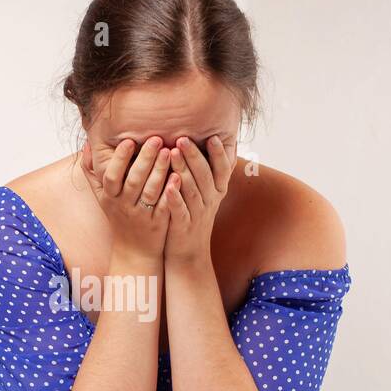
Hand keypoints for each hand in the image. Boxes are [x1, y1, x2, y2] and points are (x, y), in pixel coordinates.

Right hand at [85, 136, 171, 261]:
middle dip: (145, 159)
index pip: (112, 176)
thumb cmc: (118, 218)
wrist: (133, 252)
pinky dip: (171, 192)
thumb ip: (92, 172)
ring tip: (170, 151)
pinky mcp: (159, 223)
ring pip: (151, 192)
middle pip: (134, 181)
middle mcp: (124, 206)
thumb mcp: (101, 197)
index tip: (128, 141)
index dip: (119, 159)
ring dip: (160, 171)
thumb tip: (86, 145)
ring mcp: (142, 215)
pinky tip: (179, 176)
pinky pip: (165, 206)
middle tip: (156, 139)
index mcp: (110, 198)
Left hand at [163, 136, 231, 265]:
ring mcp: (197, 215)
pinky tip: (168, 185)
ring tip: (173, 153)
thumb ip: (203, 172)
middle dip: (194, 155)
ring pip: (192, 190)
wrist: (188, 254)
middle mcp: (210, 201)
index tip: (214, 137)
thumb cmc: (192, 216)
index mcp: (217, 192)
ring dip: (184, 171)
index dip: (219, 154)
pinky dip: (175, 197)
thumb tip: (202, 142)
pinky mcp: (183, 227)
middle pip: (205, 175)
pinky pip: (180, 210)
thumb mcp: (204, 195)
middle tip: (183, 138)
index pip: (222, 170)